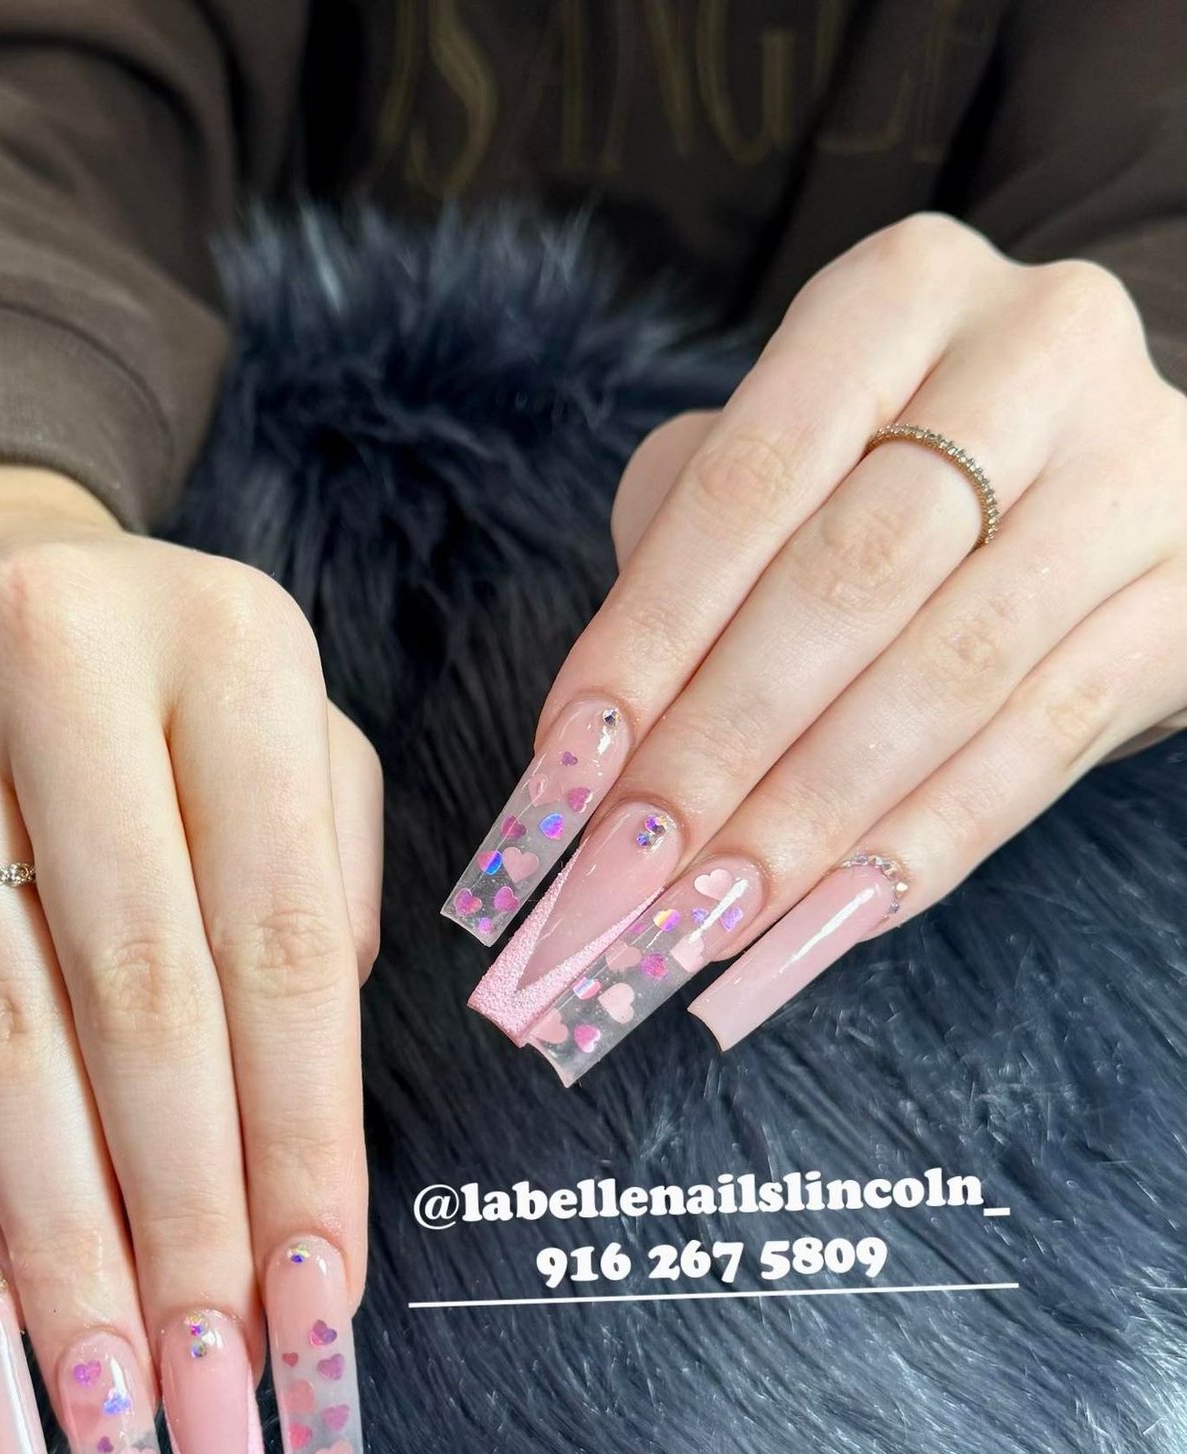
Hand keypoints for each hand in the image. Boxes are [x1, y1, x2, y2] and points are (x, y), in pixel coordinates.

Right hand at [0, 458, 379, 1453]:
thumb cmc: (160, 679)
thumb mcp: (287, 729)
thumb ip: (329, 891)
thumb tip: (305, 1126)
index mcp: (230, 644)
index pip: (281, 945)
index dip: (305, 1143)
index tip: (320, 1310)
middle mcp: (61, 661)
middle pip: (138, 1002)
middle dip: (185, 1223)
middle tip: (215, 1396)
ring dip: (57, 1242)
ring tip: (110, 1396)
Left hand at [445, 213, 1186, 1078]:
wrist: (1091, 460)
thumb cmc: (879, 463)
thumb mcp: (772, 460)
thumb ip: (676, 561)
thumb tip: (585, 760)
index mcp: (901, 293)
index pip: (748, 480)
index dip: (648, 637)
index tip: (562, 772)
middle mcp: (1038, 353)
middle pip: (853, 581)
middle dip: (719, 748)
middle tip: (621, 878)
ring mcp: (1139, 474)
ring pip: (953, 675)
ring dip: (811, 819)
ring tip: (705, 923)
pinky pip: (1043, 747)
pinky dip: (922, 846)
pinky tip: (825, 921)